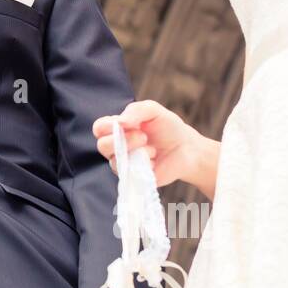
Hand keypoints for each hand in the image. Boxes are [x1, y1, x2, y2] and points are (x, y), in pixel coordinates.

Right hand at [91, 99, 205, 188]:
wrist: (188, 149)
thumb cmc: (168, 128)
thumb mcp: (153, 110)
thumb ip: (135, 111)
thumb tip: (119, 123)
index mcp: (118, 129)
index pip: (99, 128)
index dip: (106, 127)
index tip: (124, 124)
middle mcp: (117, 147)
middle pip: (102, 146)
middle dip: (123, 140)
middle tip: (143, 136)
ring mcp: (125, 163)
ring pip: (114, 161)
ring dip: (136, 152)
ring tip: (153, 149)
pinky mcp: (134, 178)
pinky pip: (129, 174)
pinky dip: (144, 165)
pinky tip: (154, 161)